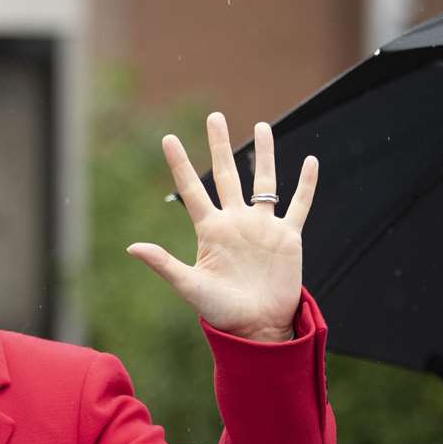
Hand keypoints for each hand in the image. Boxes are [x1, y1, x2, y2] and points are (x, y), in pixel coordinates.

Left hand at [127, 113, 317, 341]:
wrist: (256, 327)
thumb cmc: (221, 311)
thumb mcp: (190, 286)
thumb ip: (164, 264)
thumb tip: (132, 247)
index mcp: (210, 231)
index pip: (192, 189)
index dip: (180, 164)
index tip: (168, 138)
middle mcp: (235, 222)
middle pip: (227, 174)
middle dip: (219, 146)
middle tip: (214, 116)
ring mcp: (262, 227)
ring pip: (263, 182)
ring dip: (263, 155)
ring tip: (262, 126)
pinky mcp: (287, 237)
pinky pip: (298, 205)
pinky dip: (305, 185)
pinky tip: (310, 162)